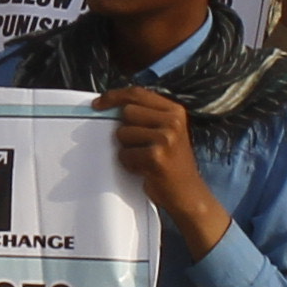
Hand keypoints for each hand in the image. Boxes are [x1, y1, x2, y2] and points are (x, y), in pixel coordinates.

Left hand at [96, 84, 227, 252]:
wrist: (187, 193)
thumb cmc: (172, 162)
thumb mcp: (167, 131)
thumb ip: (146, 115)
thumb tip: (111, 105)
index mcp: (175, 111)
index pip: (138, 93)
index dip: (114, 96)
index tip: (98, 103)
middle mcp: (173, 121)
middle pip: (127, 112)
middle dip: (125, 129)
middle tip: (140, 145)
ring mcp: (166, 138)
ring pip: (123, 133)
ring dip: (127, 148)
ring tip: (145, 158)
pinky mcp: (156, 156)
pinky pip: (124, 154)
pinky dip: (129, 164)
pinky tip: (144, 169)